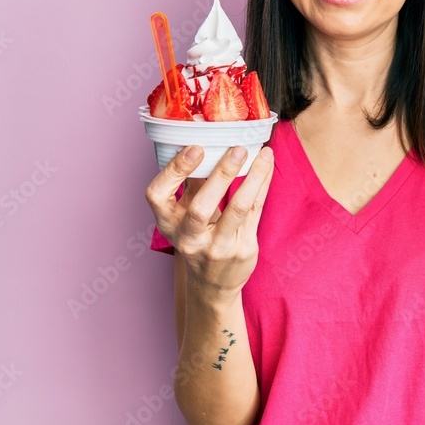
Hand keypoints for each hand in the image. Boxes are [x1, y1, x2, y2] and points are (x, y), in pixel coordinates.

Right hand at [145, 144, 274, 299]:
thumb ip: (192, 183)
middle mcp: (188, 238)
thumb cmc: (198, 236)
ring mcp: (217, 247)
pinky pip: (256, 212)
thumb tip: (206, 141)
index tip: (195, 147)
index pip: (157, 196)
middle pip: (201, 208)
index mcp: (167, 224)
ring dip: (252, 178)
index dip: (174, 171)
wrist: (212, 283)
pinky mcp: (243, 249)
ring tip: (263, 154)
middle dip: (220, 176)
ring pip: (237, 209)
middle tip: (237, 149)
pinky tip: (267, 166)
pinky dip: (262, 185)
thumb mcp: (184, 214)